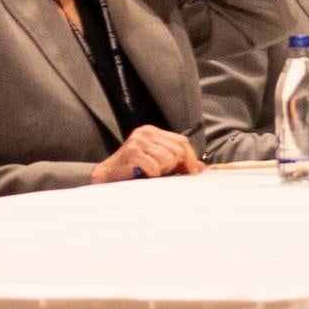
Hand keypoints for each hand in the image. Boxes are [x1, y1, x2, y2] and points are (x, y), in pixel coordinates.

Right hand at [90, 126, 204, 182]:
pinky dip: (151, 173)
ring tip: (149, 171)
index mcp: (153, 131)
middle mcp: (146, 132)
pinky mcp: (132, 152)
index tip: (193, 171)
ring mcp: (138, 141)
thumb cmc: (133, 169)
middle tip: (160, 171)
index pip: (182, 140)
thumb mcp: (159, 163)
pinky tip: (142, 173)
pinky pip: (155, 166)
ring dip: (161, 170)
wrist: (107, 176)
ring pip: (168, 159)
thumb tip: (201, 167)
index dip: (190, 157)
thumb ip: (179, 163)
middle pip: (177, 150)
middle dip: (173, 165)